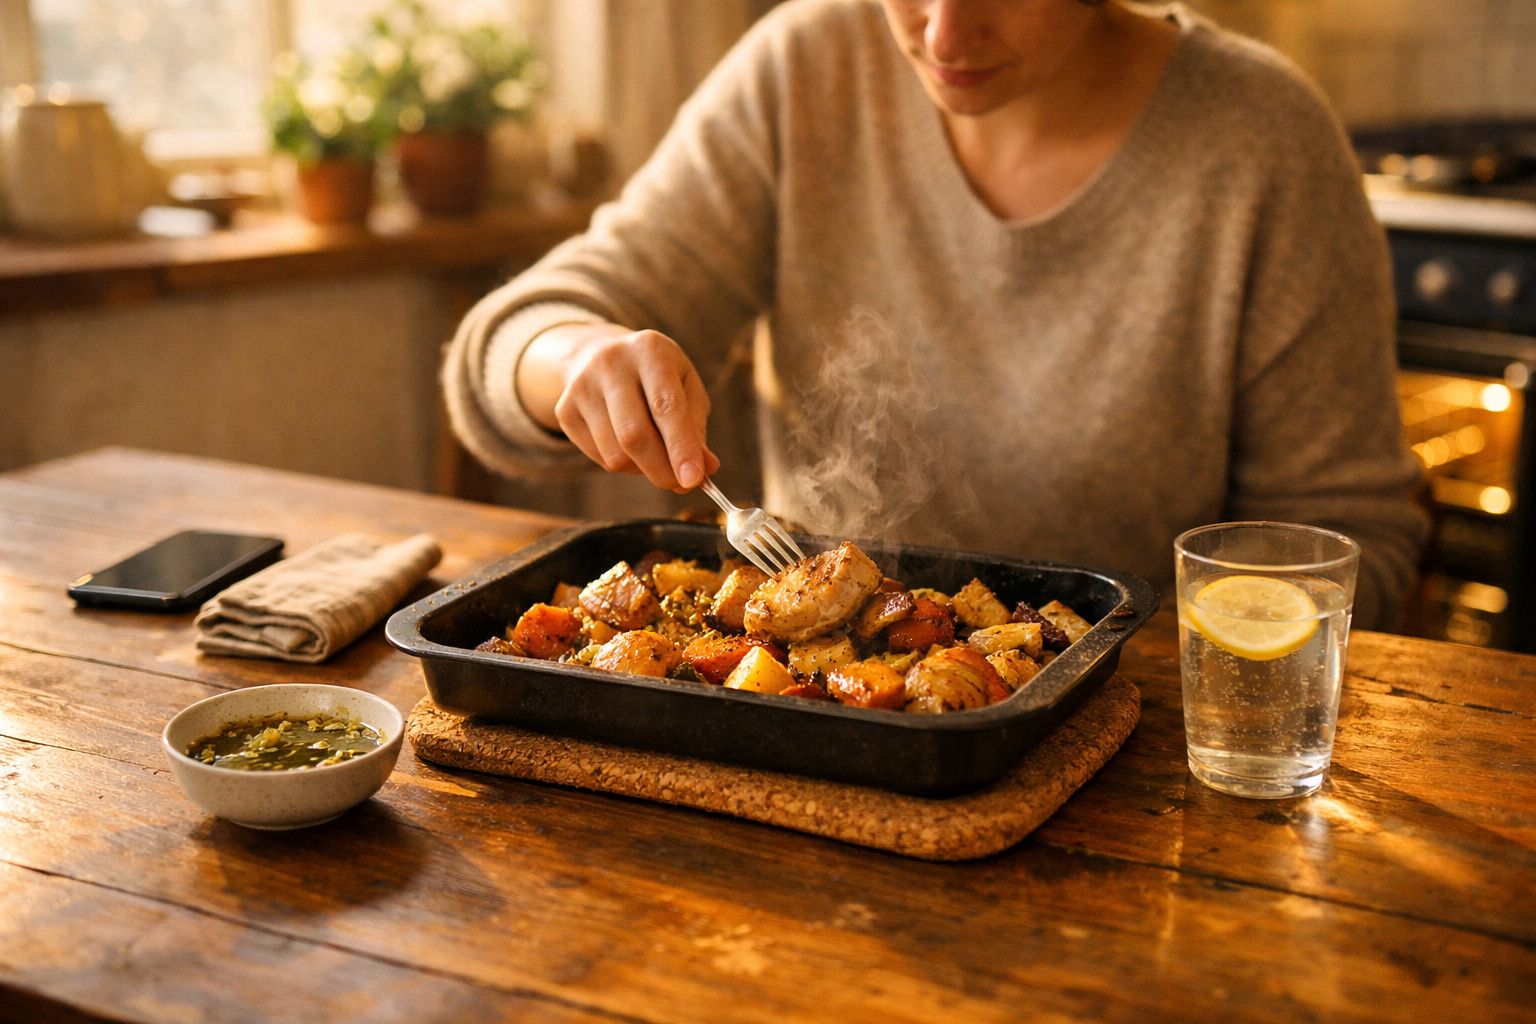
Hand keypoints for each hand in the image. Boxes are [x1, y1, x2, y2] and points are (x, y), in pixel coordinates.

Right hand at [518, 322, 719, 491]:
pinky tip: (629, 446)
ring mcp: (582, 386)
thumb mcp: (687, 389)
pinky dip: (622, 465)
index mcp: (650, 349)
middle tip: (681, 485)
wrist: (603, 355)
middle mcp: (610, 362)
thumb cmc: (658, 378)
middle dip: (662, 470)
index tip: (694, 480)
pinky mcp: (565, 410)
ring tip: (654, 453)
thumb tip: (704, 470)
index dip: (681, 447)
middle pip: (634, 435)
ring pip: (615, 454)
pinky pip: (599, 458)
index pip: (665, 406)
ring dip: (642, 469)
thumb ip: (696, 430)